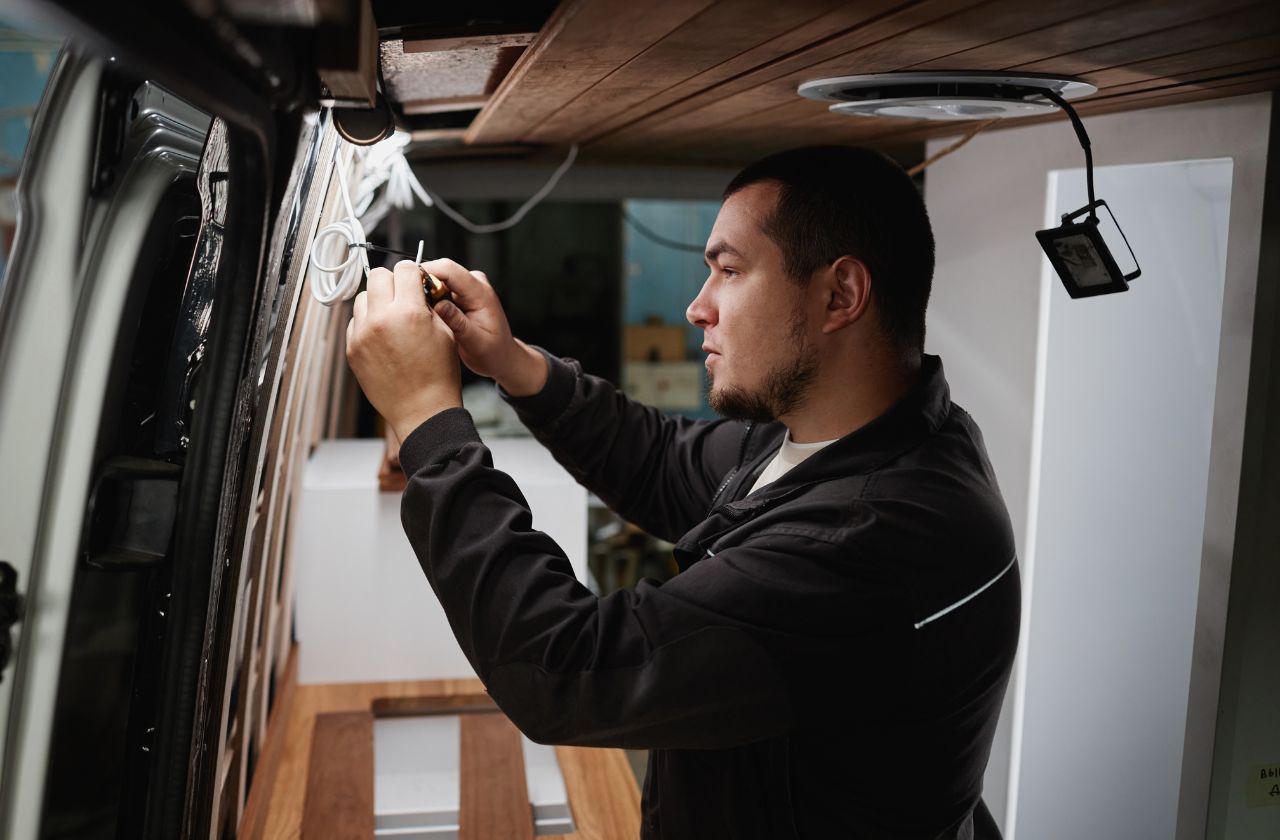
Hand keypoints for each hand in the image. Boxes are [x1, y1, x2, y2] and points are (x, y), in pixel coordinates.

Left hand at [346, 260, 461, 440]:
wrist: (422, 409)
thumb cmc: (438, 375)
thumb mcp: (444, 332)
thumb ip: (428, 304)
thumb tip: (417, 288)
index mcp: (409, 312)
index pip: (404, 269)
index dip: (414, 273)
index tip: (416, 282)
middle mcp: (381, 319)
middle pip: (378, 276)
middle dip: (393, 282)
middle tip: (403, 296)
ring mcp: (363, 334)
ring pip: (364, 297)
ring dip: (378, 301)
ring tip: (392, 318)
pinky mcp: (353, 348)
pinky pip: (356, 321)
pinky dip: (368, 322)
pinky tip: (384, 337)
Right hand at [423, 258, 547, 396]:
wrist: (501, 356)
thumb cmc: (493, 352)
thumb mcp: (476, 343)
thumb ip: (458, 323)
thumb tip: (439, 305)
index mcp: (481, 293)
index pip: (449, 269)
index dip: (425, 272)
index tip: (407, 287)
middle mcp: (474, 284)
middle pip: (439, 270)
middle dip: (421, 284)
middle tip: (410, 308)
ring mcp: (467, 287)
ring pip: (436, 278)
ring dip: (424, 293)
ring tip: (420, 315)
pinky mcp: (459, 293)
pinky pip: (438, 288)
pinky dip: (428, 299)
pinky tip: (426, 316)